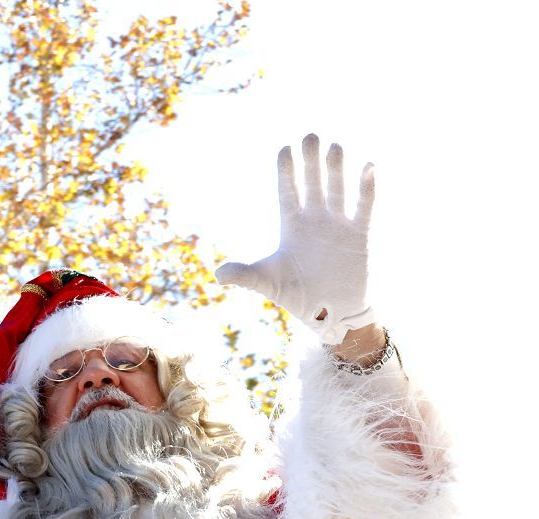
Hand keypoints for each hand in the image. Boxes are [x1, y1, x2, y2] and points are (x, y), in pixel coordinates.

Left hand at [216, 134, 375, 344]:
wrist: (330, 315)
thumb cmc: (296, 297)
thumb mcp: (267, 283)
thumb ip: (244, 275)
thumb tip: (217, 274)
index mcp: (291, 227)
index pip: (287, 192)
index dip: (286, 172)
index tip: (284, 149)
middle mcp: (315, 220)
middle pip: (312, 183)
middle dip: (311, 161)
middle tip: (310, 135)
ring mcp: (338, 225)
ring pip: (337, 190)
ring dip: (337, 170)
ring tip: (334, 147)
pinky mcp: (359, 236)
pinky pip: (364, 207)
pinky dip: (367, 189)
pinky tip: (368, 167)